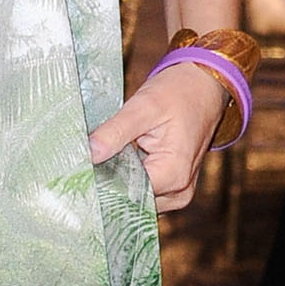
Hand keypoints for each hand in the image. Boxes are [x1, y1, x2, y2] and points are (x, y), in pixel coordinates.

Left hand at [88, 60, 232, 211]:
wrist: (205, 86)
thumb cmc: (179, 92)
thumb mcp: (144, 106)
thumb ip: (115, 132)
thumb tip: (89, 154)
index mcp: (173, 174)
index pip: (126, 193)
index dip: (101, 182)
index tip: (79, 170)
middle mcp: (179, 191)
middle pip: (131, 199)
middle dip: (108, 182)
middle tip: (85, 162)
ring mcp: (178, 193)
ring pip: (136, 198)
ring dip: (118, 181)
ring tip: (102, 159)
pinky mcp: (173, 187)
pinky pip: (144, 191)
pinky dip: (129, 179)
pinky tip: (116, 162)